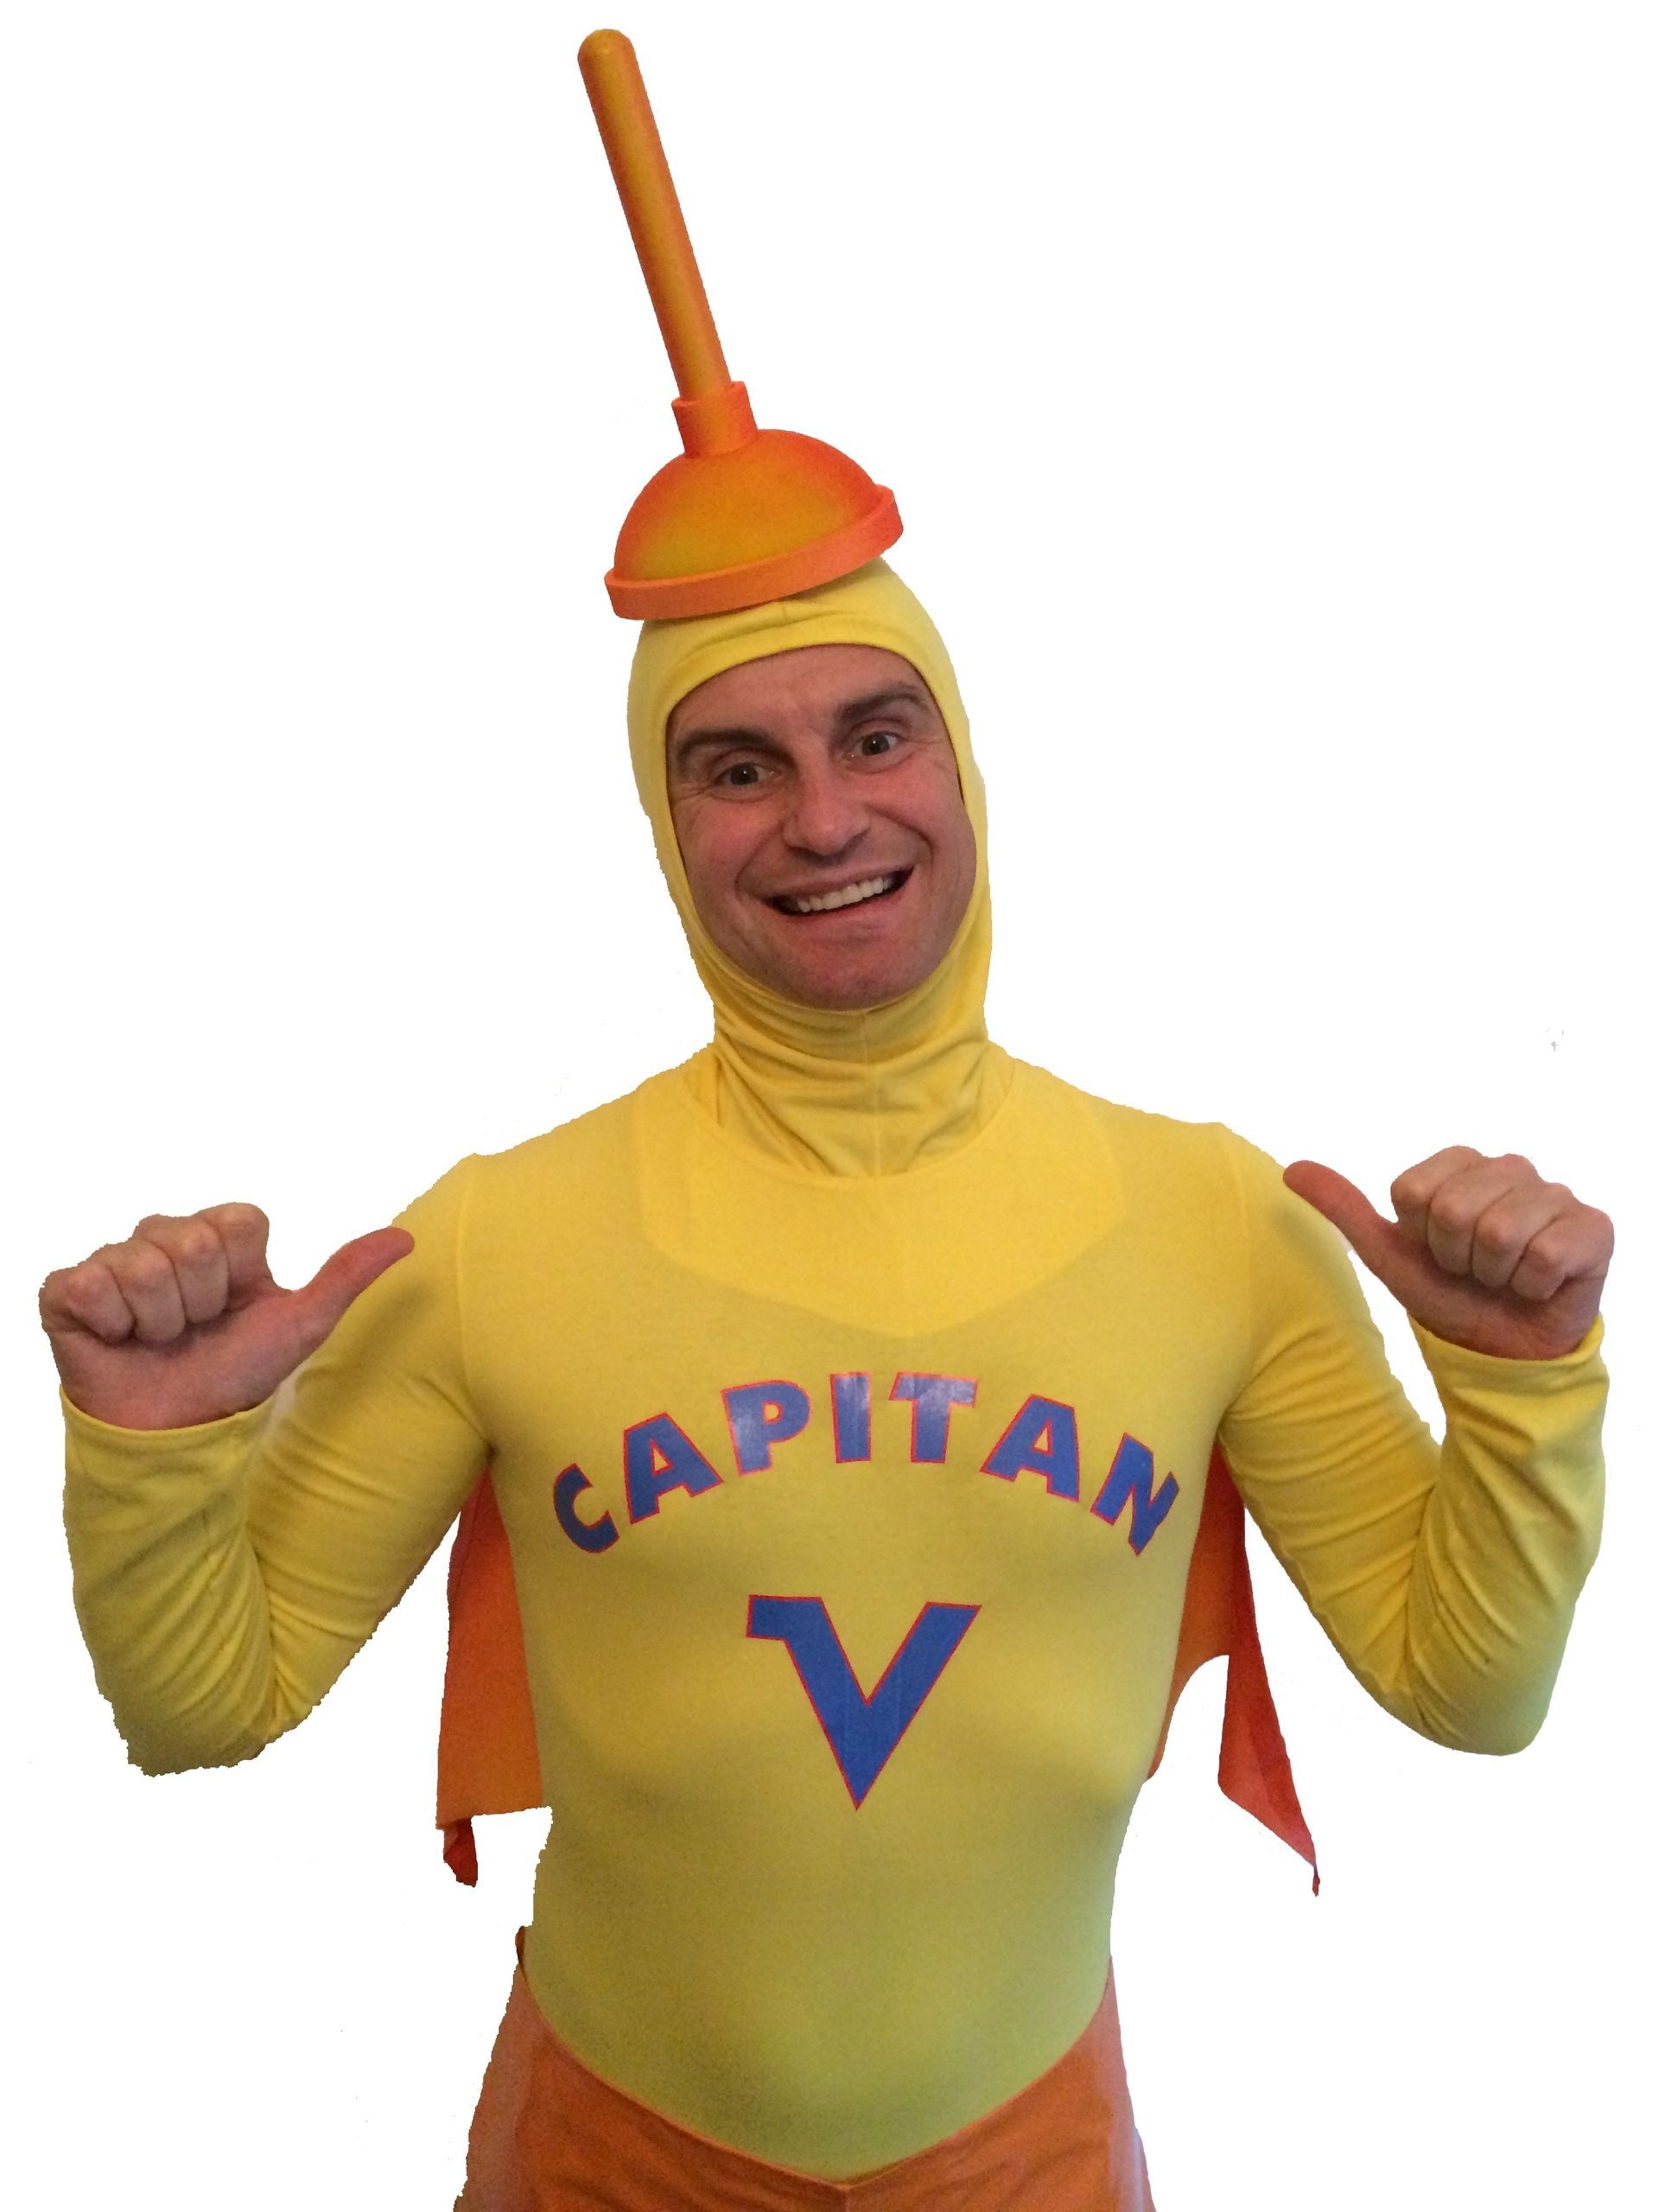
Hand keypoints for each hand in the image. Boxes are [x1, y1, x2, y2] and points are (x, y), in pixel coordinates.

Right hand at [40, 1204, 413, 1429]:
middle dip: (201, 1301)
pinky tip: (119, 1341)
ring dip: (159, 1320)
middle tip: (195, 1332)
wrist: (178, 1433)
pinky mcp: (68, 1292)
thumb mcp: (300, 1327)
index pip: (237, 1220)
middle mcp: (163, 1241)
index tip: (236, 1307)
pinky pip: (89, 1284)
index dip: (241, 1273)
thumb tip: (405, 1239)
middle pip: (190, 1242)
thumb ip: (347, 1277)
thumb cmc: (238, 1377)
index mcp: (218, 1241)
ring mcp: (113, 1263)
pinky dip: (111, 1324)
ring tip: (159, 1342)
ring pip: (142, 1265)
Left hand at [1281, 1148, 1612, 1360]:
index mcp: (1460, 1165)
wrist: (1504, 1349)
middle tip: (1473, 1271)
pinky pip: (1545, 1254)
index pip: (1415, 1191)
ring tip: (1503, 1279)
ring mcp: (1555, 1195)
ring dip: (1493, 1275)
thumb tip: (1291, 1170)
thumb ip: (1343, 1209)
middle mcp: (1511, 1168)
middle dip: (1456, 1257)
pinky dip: (1531, 1286)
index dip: (1419, 1235)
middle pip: (1455, 1210)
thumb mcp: (1389, 1256)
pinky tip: (1537, 1285)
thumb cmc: (1448, 1295)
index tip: (1437, 1253)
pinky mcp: (1592, 1228)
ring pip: (1500, 1233)